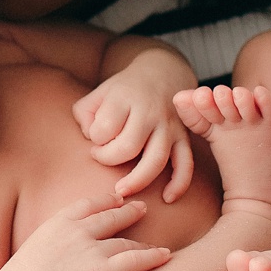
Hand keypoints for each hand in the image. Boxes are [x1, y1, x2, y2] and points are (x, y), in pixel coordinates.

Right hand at [0, 196, 169, 270]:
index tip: (116, 198)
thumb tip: (52, 257)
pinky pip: (136, 260)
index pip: (87, 205)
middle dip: (129, 212)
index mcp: (57, 224)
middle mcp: (77, 231)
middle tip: (142, 209)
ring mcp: (92, 249)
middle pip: (111, 217)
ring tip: (156, 245)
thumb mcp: (30, 256)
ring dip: (144, 243)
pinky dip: (153, 257)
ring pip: (127, 242)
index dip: (104, 201)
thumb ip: (48, 249)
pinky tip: (165, 257)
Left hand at [72, 74, 194, 201]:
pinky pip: (186, 164)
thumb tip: (91, 139)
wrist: (163, 72)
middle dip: (109, 159)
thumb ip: (85, 114)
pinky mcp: (184, 137)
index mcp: (125, 97)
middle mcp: (150, 111)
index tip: (94, 137)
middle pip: (129, 146)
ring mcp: (169, 125)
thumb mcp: (98, 92)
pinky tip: (167, 198)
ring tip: (121, 191)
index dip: (94, 138)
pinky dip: (179, 183)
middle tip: (101, 157)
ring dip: (138, 180)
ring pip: (156, 159)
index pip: (105, 127)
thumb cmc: (124, 90)